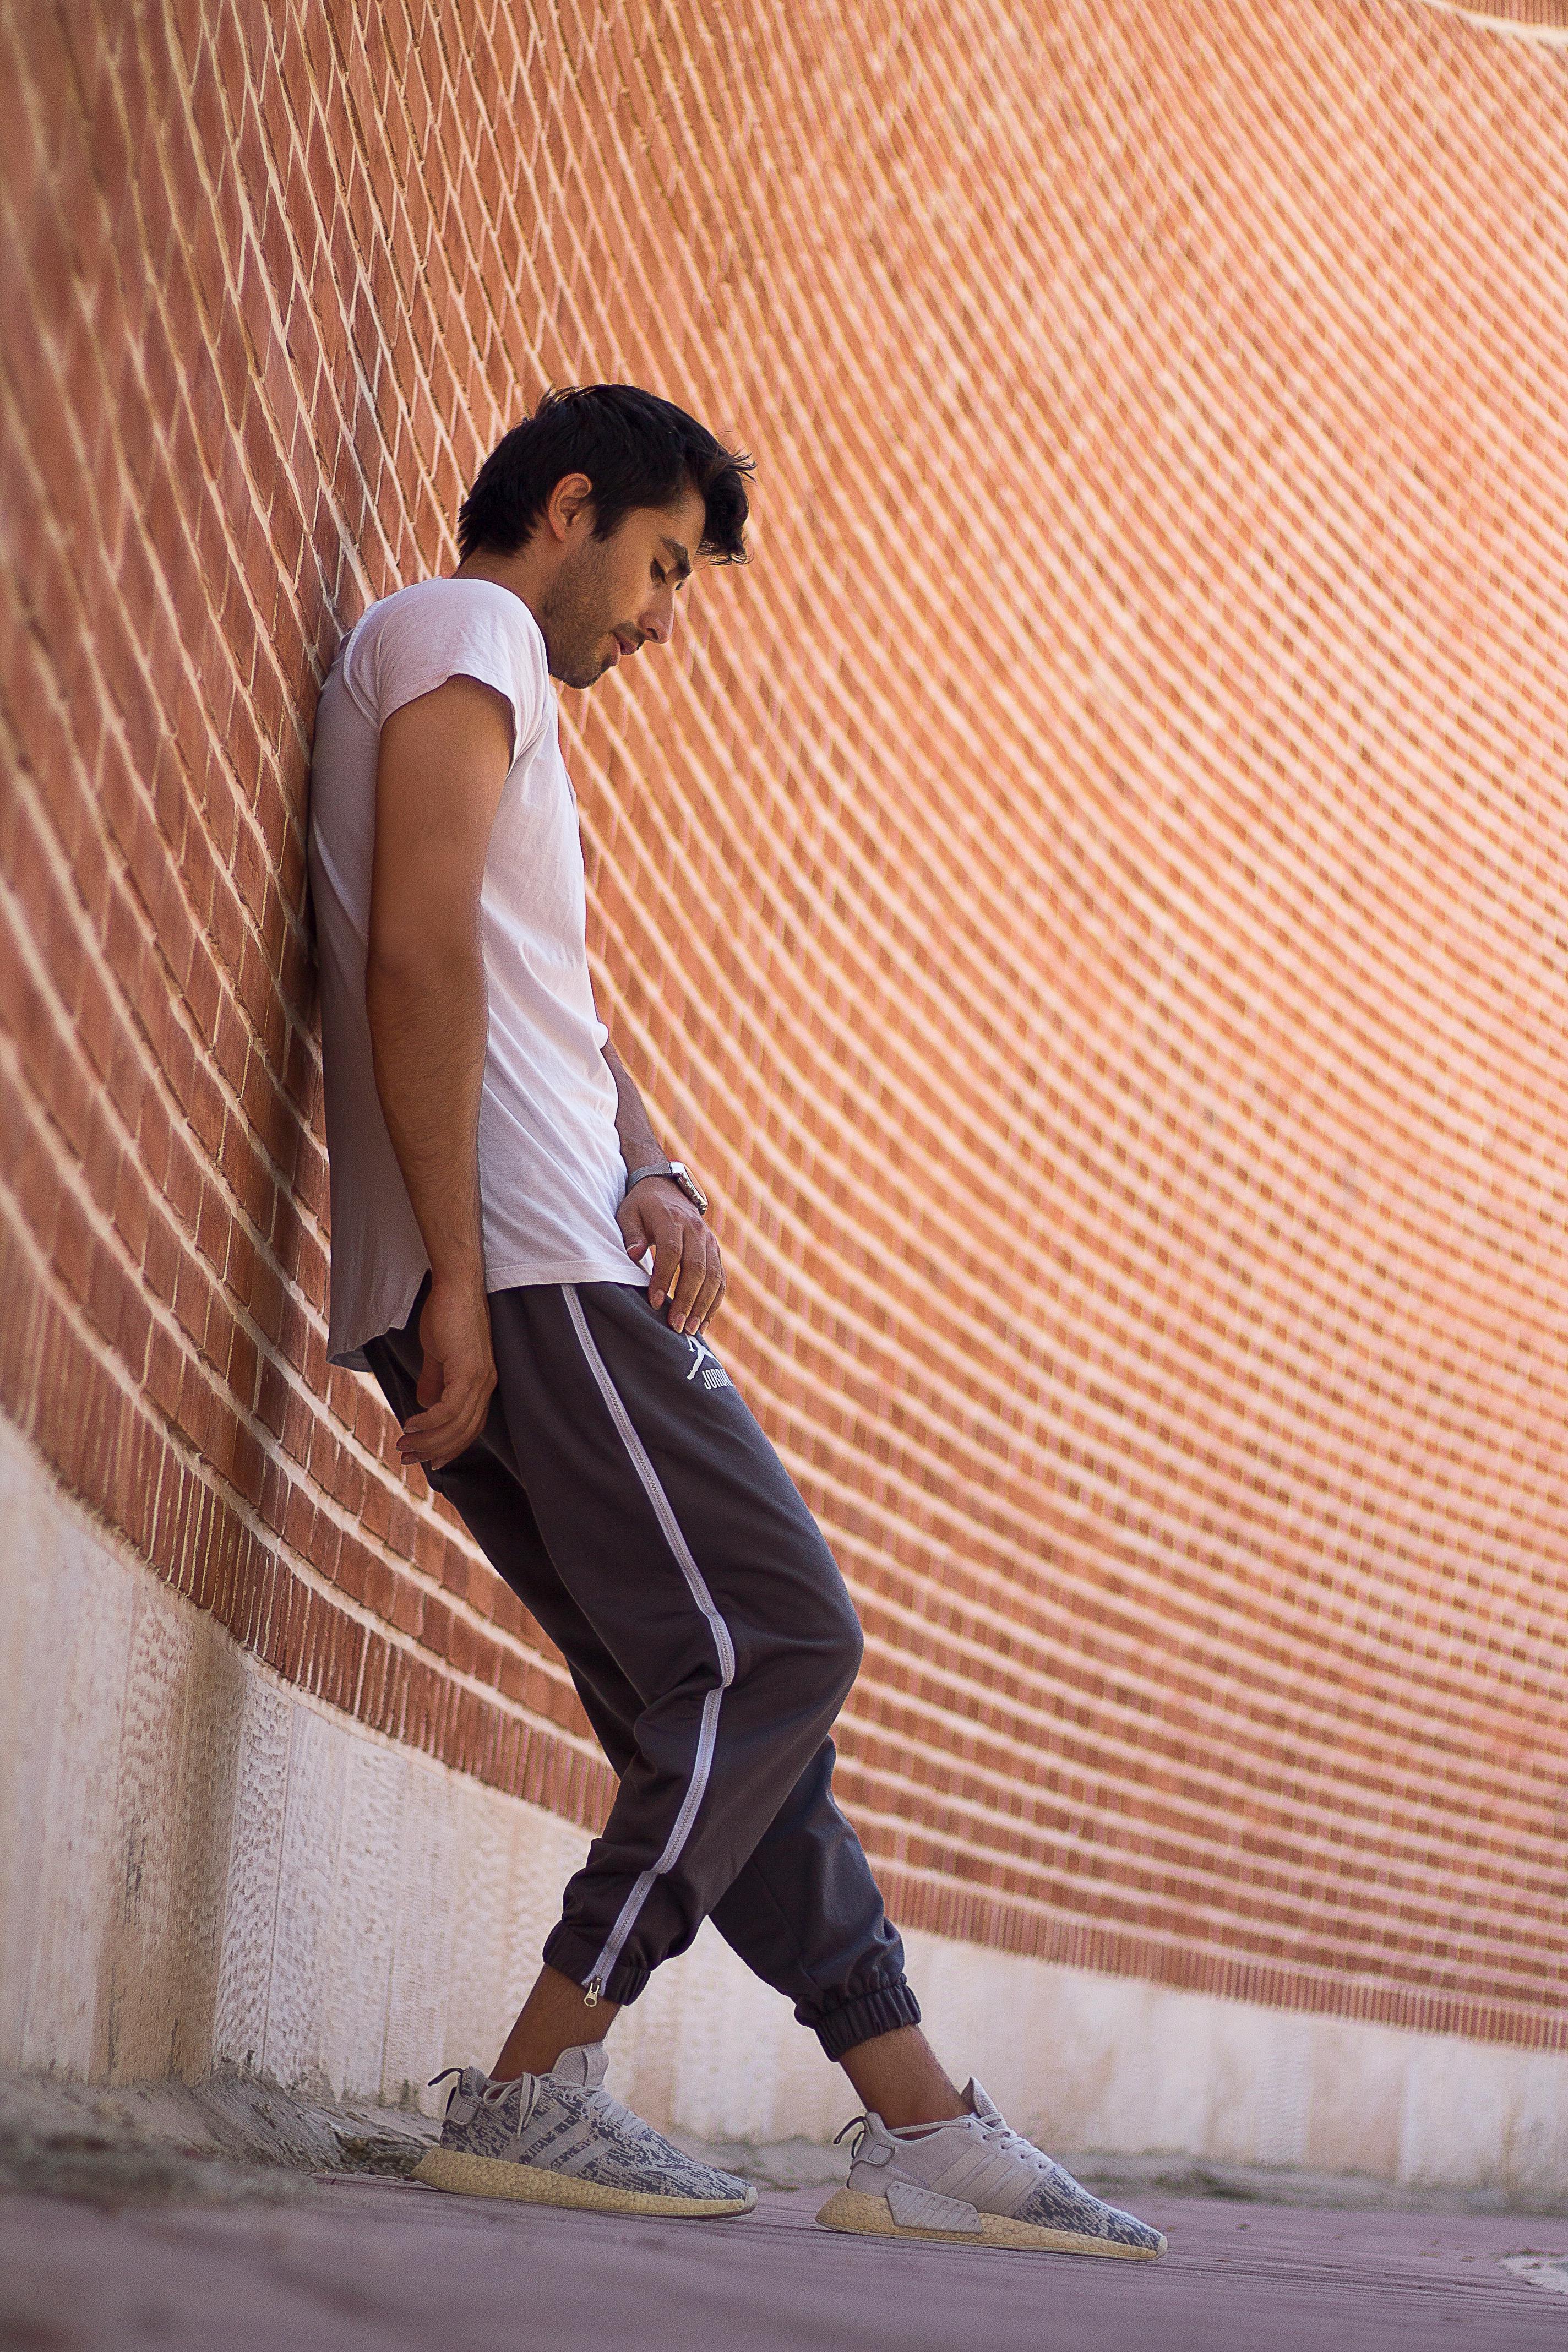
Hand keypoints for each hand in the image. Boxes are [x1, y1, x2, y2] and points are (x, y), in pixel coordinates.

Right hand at [398, 1274, 496, 1472]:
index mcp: (482, 1384)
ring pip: (456, 1425)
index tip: (428, 1461)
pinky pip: (449, 1409)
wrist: (456, 1287)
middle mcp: (486, 1386)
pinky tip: (411, 1425)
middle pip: (464, 1432)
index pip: (470, 1427)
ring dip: (427, 1440)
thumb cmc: (447, 1315)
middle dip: (434, 1451)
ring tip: (404, 1445)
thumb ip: (434, 1380)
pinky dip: (429, 1422)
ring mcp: (480, 1380)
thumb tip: (425, 1404)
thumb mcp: (438, 1354)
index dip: (449, 1447)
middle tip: (406, 1458)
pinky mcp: (468, 1371)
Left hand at [616, 1179, 724, 1336]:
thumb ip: (630, 1234)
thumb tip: (633, 1255)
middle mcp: (696, 1230)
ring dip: (703, 1305)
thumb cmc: (642, 1207)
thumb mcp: (628, 1213)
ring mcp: (709, 1241)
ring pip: (714, 1276)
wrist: (668, 1189)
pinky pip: (721, 1279)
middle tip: (676, 1326)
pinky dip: (714, 1302)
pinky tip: (703, 1322)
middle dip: (687, 1299)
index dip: (664, 1278)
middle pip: (697, 1267)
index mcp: (672, 1219)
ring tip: (691, 1331)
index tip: (654, 1302)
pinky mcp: (715, 1252)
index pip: (671, 1251)